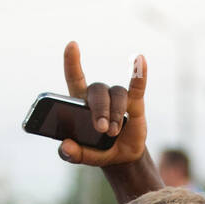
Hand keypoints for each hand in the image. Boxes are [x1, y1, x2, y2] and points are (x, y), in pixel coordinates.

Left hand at [58, 41, 148, 166]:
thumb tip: (65, 146)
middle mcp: (98, 96)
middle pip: (97, 91)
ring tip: (114, 133)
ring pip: (116, 95)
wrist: (121, 158)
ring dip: (115, 113)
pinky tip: (139, 60)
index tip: (72, 45)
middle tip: (102, 129)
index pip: (74, 77)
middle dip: (99, 110)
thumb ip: (72, 153)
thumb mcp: (83, 156)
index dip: (72, 61)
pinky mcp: (134, 102)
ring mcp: (117, 98)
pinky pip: (136, 86)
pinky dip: (139, 74)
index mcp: (80, 103)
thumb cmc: (98, 151)